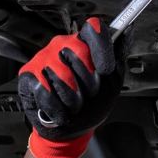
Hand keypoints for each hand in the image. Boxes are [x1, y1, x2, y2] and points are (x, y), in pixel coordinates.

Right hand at [17, 17, 122, 157]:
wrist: (73, 129)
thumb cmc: (92, 103)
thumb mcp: (113, 81)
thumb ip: (118, 55)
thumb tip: (128, 29)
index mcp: (84, 44)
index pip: (93, 29)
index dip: (101, 48)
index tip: (105, 70)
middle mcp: (62, 46)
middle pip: (79, 51)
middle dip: (89, 81)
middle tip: (89, 93)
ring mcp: (44, 58)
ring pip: (62, 73)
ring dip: (74, 98)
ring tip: (74, 103)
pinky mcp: (28, 74)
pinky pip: (44, 88)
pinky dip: (57, 107)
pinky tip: (60, 110)